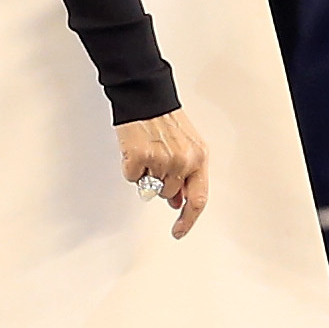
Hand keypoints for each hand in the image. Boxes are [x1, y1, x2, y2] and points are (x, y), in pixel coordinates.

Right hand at [117, 109, 209, 238]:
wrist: (145, 96)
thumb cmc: (164, 119)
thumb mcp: (187, 146)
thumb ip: (187, 175)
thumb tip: (178, 202)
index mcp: (198, 158)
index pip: (198, 198)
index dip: (188, 219)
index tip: (179, 231)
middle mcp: (183, 161)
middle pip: (168, 194)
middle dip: (160, 183)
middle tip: (156, 160)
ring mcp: (162, 160)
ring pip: (149, 187)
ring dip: (145, 174)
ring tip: (147, 150)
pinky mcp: (140, 157)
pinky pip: (132, 177)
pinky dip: (130, 167)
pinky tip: (135, 149)